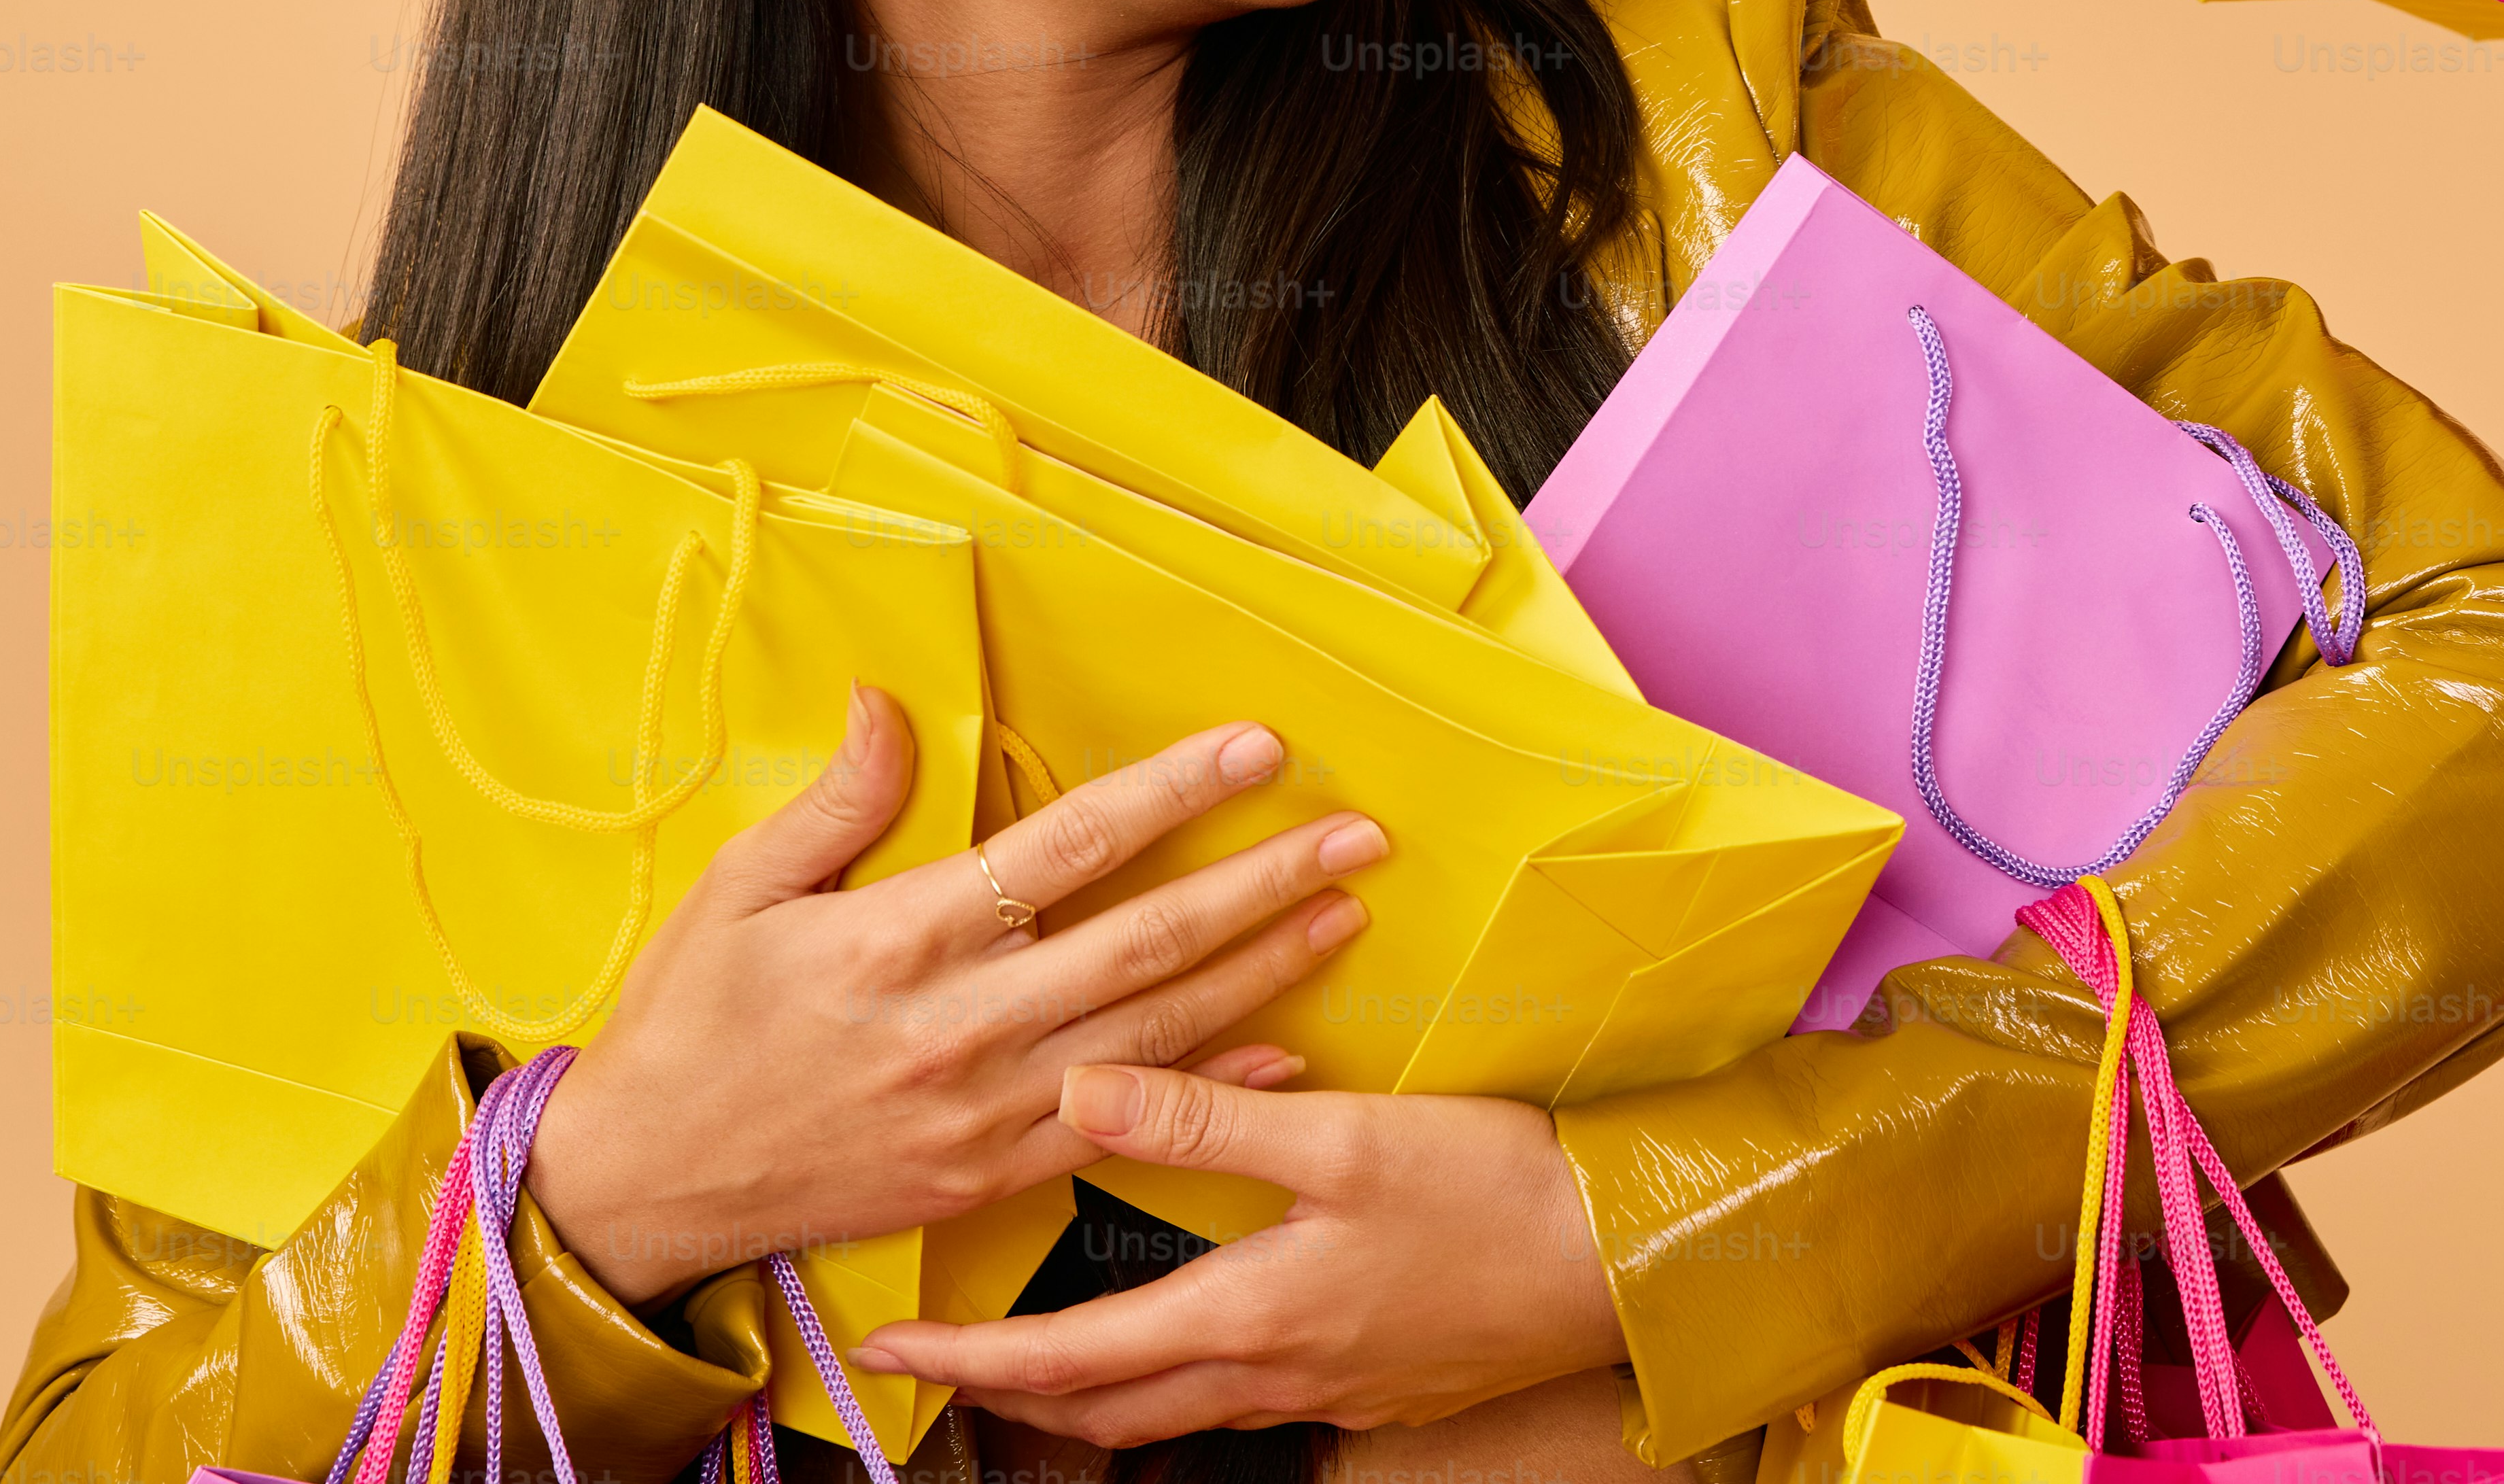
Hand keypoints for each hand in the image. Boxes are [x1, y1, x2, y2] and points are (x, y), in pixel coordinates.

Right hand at [521, 691, 1379, 1303]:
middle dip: (1260, 882)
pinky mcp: (987, 1175)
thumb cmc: (689, 1025)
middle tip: (1356, 836)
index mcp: (898, 940)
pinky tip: (1283, 1050)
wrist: (643, 1184)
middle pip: (1141, 941)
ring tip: (1342, 915)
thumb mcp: (739, 892)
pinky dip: (1209, 1088)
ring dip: (1260, 970)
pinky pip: (1122, 1125)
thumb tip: (885, 700)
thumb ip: (835, 802)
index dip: (1168, 793)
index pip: (1065, 848)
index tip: (1254, 749)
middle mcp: (957, 1026)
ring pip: (1153, 1033)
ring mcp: (981, 1110)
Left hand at [853, 1071, 1623, 1449]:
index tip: (884, 1349)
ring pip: (1167, 1411)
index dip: (963, 1361)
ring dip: (1087, 1389)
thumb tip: (1078, 1091)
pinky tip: (1190, 1324)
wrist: (1618, 1261)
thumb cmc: (1491, 1193)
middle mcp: (1268, 1375)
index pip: (1065, 1363)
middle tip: (930, 1359)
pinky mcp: (1367, 1383)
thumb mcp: (1345, 1139)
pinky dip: (1177, 1373)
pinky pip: (1238, 1396)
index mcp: (1244, 1319)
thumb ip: (1204, 1122)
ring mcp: (1320, 1390)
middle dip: (1003, 1389)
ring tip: (1033, 1348)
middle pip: (1100, 1410)